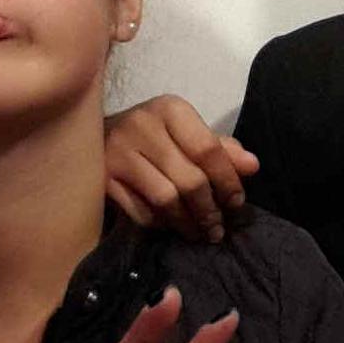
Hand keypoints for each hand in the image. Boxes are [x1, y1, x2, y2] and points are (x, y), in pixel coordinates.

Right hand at [103, 97, 259, 242]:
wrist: (92, 136)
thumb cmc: (151, 135)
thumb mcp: (186, 133)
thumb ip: (220, 149)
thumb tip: (252, 166)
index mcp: (170, 109)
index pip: (208, 149)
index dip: (228, 181)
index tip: (236, 203)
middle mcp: (142, 125)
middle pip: (189, 179)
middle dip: (209, 210)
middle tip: (218, 228)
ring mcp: (118, 152)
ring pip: (166, 199)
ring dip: (187, 223)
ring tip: (199, 233)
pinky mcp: (102, 179)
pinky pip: (141, 212)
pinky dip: (161, 224)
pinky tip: (171, 226)